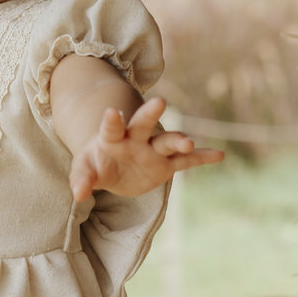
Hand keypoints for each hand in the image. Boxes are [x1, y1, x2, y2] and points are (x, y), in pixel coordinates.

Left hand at [69, 96, 223, 199]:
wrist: (113, 168)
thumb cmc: (97, 164)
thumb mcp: (85, 170)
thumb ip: (82, 179)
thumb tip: (79, 194)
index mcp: (112, 137)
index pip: (111, 127)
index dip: (111, 121)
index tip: (111, 112)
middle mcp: (135, 139)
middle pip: (143, 124)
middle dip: (150, 115)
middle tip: (158, 102)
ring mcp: (153, 150)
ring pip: (167, 141)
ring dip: (178, 141)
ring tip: (188, 143)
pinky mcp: (166, 164)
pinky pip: (186, 161)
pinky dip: (201, 158)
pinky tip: (219, 155)